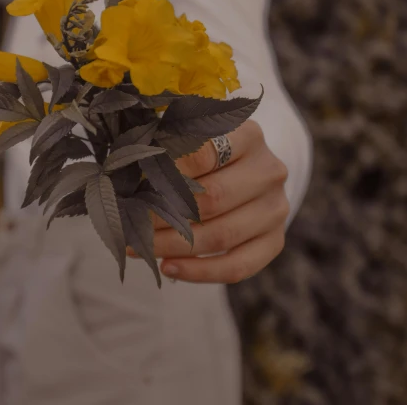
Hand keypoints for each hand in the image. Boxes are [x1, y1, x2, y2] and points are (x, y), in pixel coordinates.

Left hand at [140, 121, 289, 282]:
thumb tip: (130, 179)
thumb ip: (166, 149)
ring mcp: (276, 208)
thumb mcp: (190, 135)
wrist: (246, 168)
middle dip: (165, 214)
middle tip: (131, 221)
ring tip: (140, 246)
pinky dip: (200, 272)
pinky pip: (238, 266)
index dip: (167, 171)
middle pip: (214, 198)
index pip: (204, 153)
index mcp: (248, 135)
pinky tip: (169, 268)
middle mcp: (269, 170)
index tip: (134, 185)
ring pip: (222, 235)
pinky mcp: (275, 240)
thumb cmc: (207, 151)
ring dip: (175, 245)